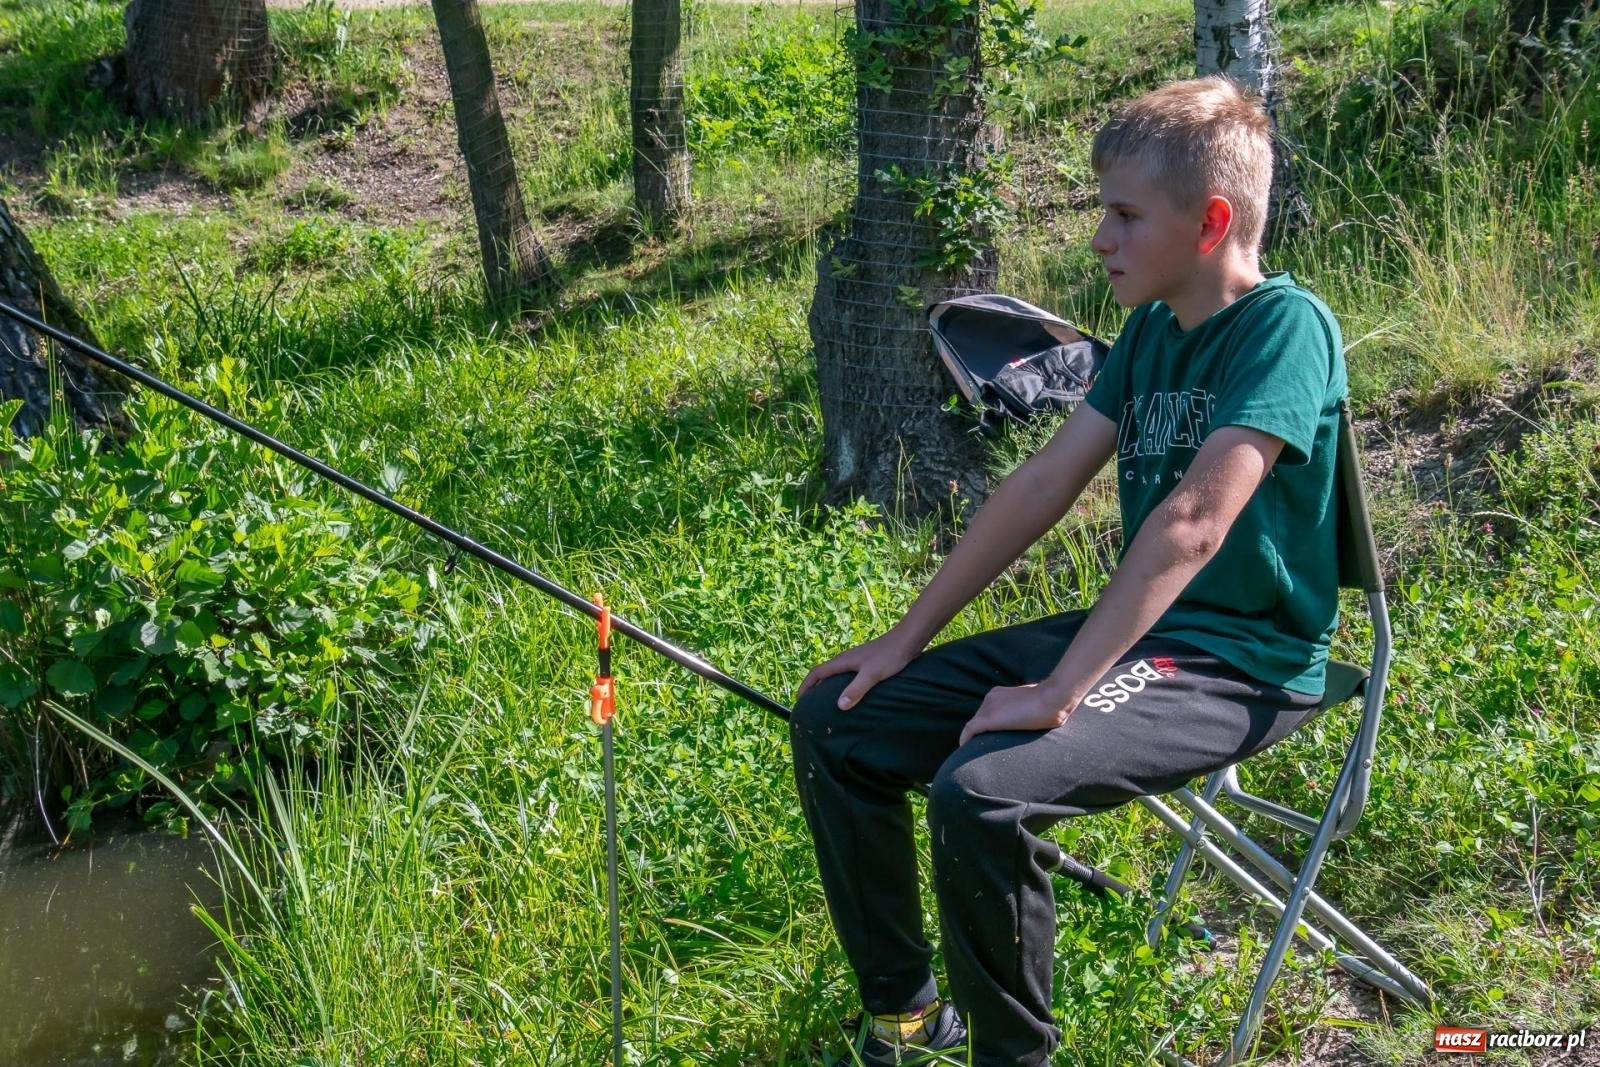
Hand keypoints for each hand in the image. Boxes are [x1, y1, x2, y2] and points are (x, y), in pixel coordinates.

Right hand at [797, 630, 920, 709]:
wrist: (908, 640)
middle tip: (809, 704)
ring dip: (827, 686)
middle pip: (823, 673)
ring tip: (826, 702)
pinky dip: (841, 685)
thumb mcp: (872, 675)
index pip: (816, 673)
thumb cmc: (889, 656)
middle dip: (813, 687)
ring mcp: (857, 660)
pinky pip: (847, 675)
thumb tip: (839, 706)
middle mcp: (846, 659)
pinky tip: (850, 694)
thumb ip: (856, 689)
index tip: (798, 700)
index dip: (806, 686)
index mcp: (843, 661)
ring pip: (835, 674)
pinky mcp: (867, 663)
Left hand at [959, 682, 1077, 745]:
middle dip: (980, 732)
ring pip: (974, 725)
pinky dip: (966, 739)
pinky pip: (970, 731)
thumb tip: (1035, 718)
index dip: (988, 723)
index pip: (988, 710)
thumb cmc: (1051, 701)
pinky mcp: (988, 719)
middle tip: (982, 746)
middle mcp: (990, 698)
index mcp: (999, 693)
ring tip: (976, 750)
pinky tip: (964, 748)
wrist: (1052, 699)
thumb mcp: (1036, 702)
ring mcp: (988, 708)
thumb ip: (1028, 708)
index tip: (990, 734)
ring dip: (975, 738)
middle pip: (979, 718)